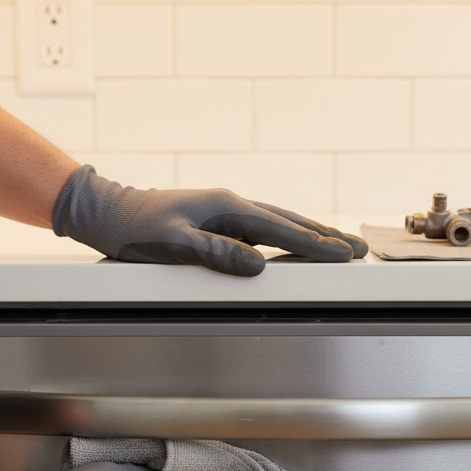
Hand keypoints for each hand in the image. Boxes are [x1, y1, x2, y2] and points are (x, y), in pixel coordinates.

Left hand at [52, 164, 367, 276]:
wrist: (111, 213)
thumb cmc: (137, 231)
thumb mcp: (174, 245)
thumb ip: (216, 254)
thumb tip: (259, 265)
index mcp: (227, 207)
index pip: (282, 228)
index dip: (315, 244)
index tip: (343, 255)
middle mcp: (233, 204)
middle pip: (291, 221)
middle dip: (327, 236)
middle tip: (359, 248)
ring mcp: (229, 211)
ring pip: (282, 221)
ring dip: (313, 234)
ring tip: (341, 245)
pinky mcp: (222, 219)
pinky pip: (266, 227)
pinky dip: (290, 234)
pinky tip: (299, 241)